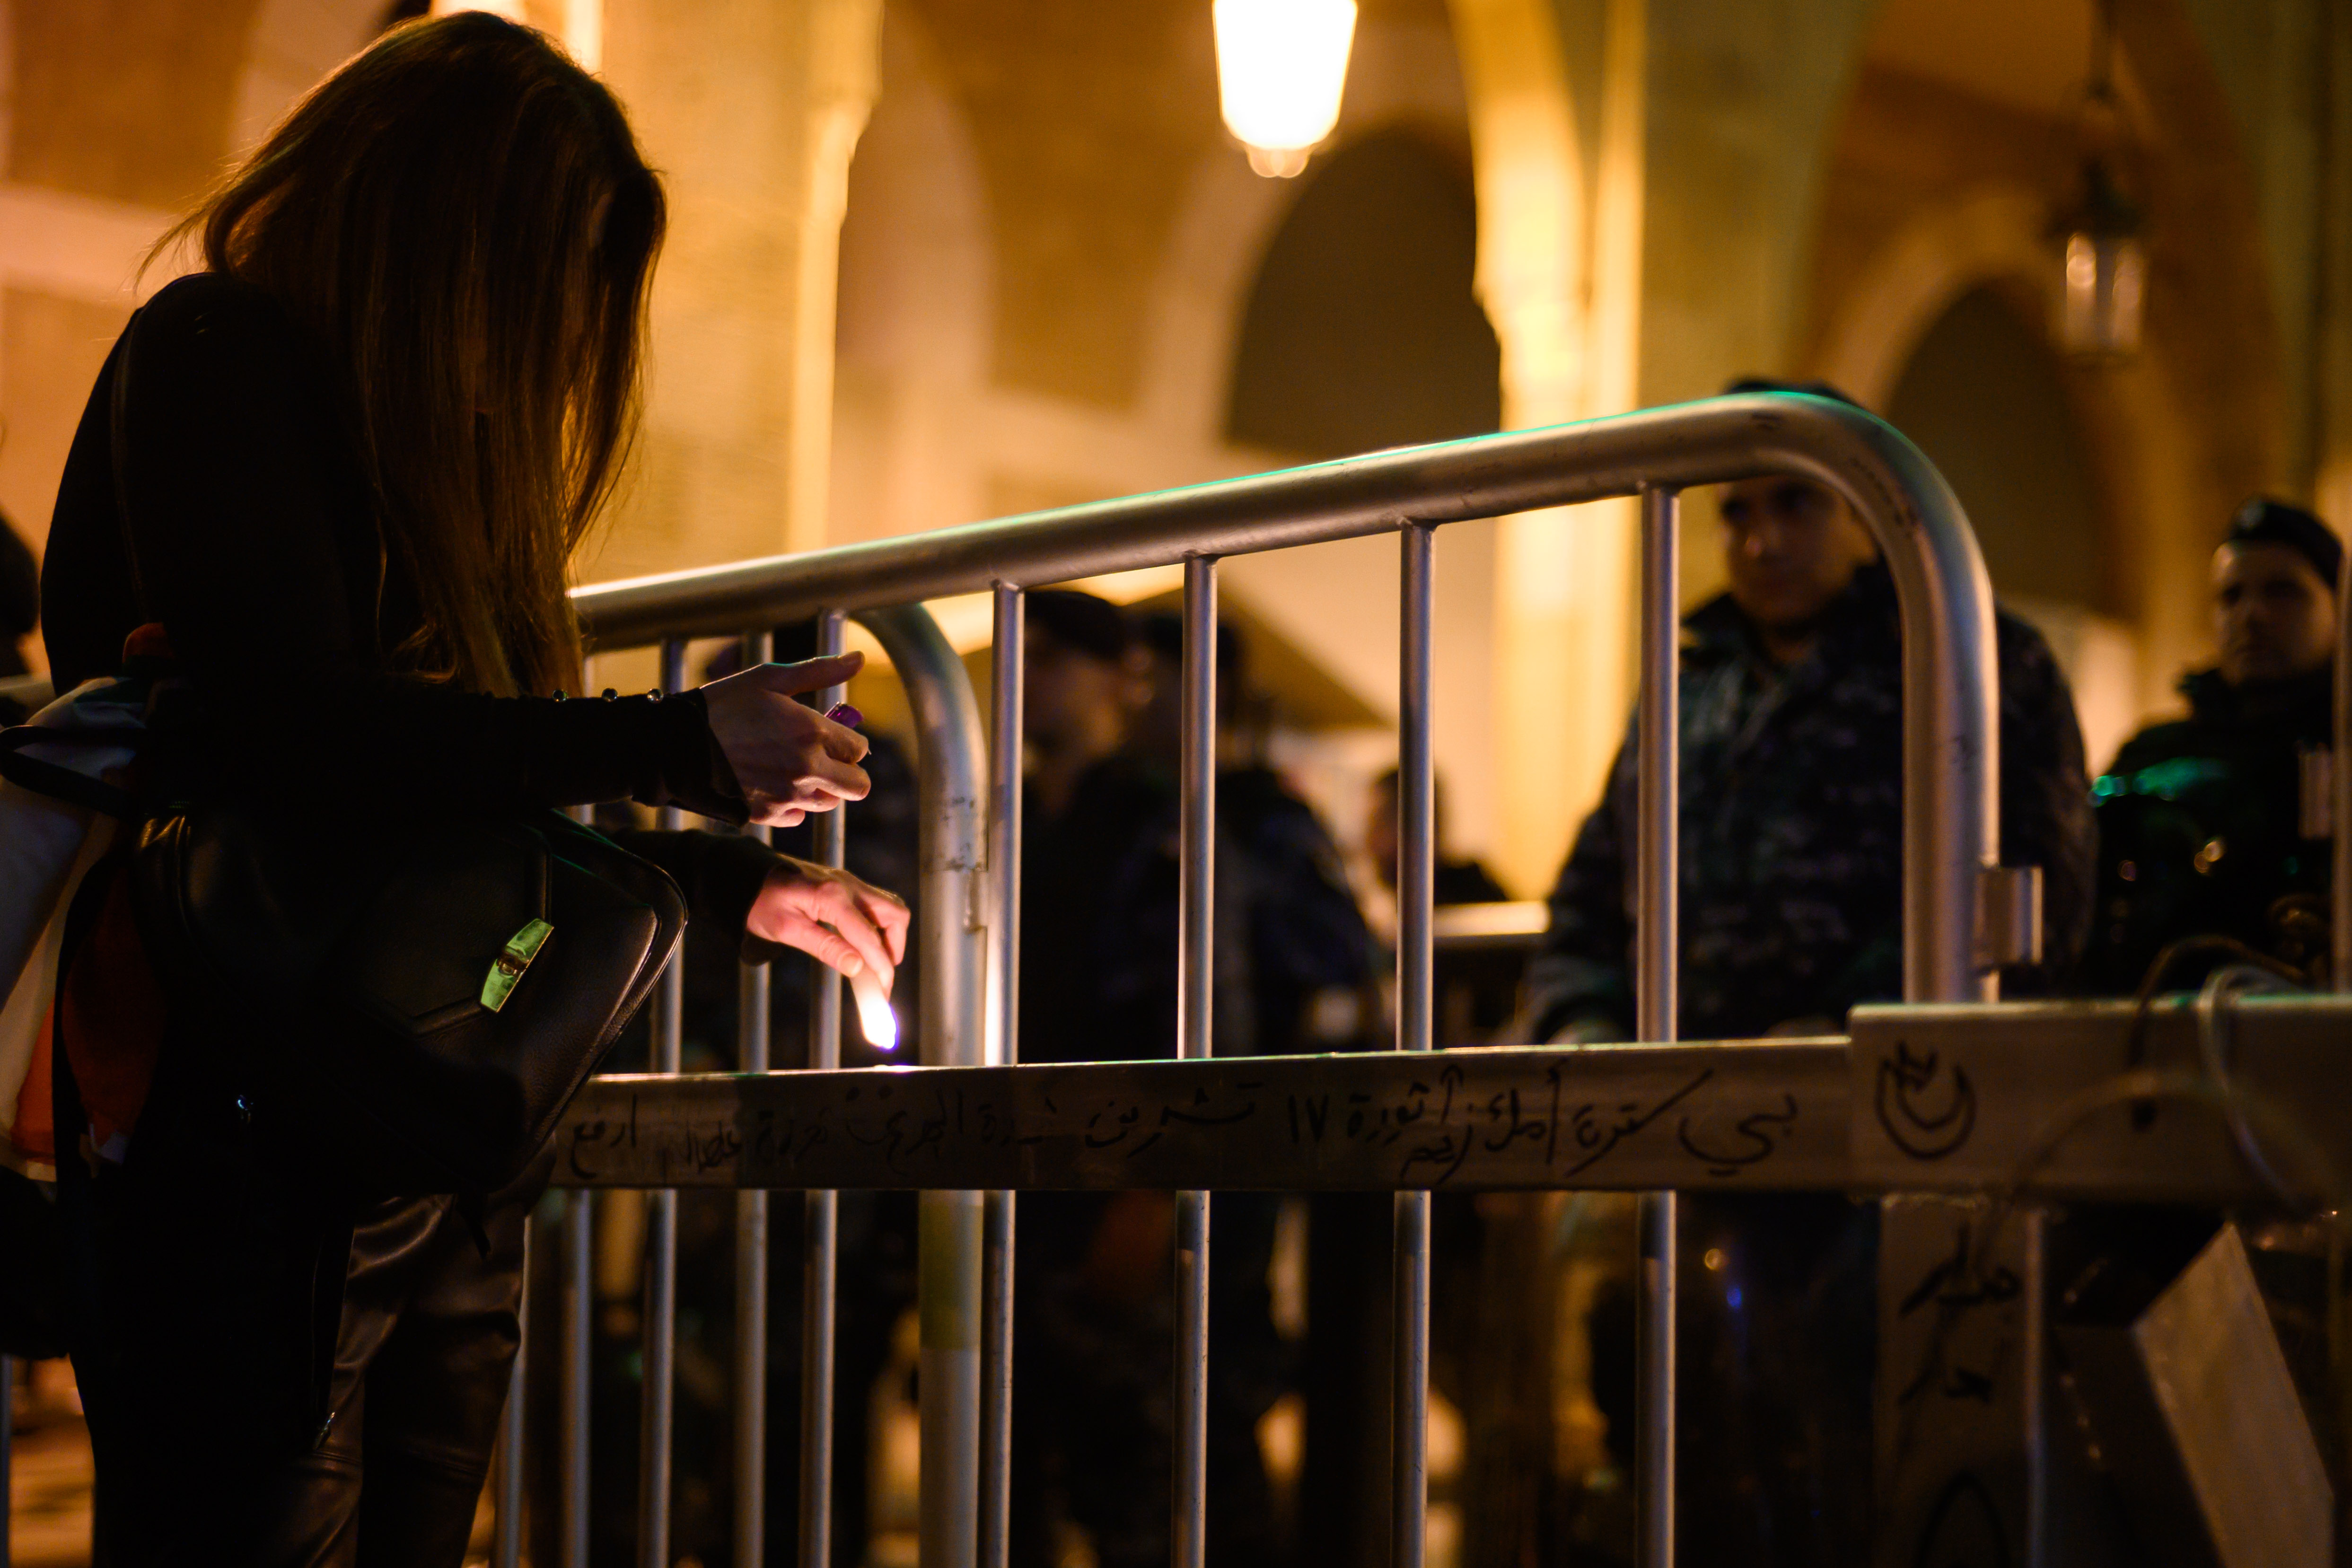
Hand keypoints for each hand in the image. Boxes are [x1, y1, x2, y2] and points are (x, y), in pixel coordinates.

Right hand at [701, 654, 870, 825]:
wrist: (675, 745)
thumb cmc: (723, 704)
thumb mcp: (770, 678)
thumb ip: (819, 671)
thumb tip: (858, 659)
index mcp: (812, 732)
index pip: (859, 749)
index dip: (848, 742)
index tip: (830, 735)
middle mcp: (807, 769)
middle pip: (858, 787)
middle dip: (848, 773)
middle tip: (826, 759)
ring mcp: (787, 796)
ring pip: (828, 803)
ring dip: (821, 788)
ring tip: (792, 768)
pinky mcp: (767, 816)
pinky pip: (797, 817)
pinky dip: (791, 804)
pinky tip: (771, 783)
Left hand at [747, 856, 910, 993]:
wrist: (747, 875)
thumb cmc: (761, 903)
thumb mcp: (786, 929)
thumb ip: (825, 947)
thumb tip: (857, 968)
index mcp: (832, 896)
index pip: (869, 937)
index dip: (881, 967)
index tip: (883, 992)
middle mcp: (848, 885)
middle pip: (895, 914)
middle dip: (894, 948)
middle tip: (881, 975)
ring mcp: (849, 882)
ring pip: (889, 908)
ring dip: (889, 936)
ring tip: (873, 962)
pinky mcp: (846, 884)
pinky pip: (875, 905)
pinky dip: (877, 927)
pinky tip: (861, 944)